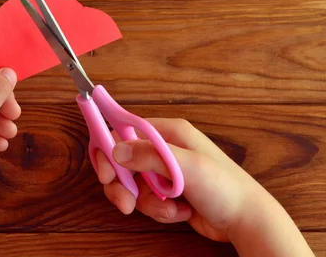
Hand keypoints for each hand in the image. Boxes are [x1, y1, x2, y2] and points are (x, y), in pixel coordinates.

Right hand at [96, 118, 276, 241]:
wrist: (247, 221)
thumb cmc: (224, 188)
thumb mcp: (186, 167)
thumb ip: (149, 156)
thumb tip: (116, 149)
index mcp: (168, 132)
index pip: (124, 131)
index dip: (108, 149)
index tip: (105, 174)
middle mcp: (164, 148)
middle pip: (123, 161)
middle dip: (123, 185)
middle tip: (126, 204)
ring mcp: (165, 171)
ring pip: (134, 185)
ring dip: (146, 202)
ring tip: (170, 209)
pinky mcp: (168, 192)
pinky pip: (147, 200)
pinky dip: (159, 210)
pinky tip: (179, 212)